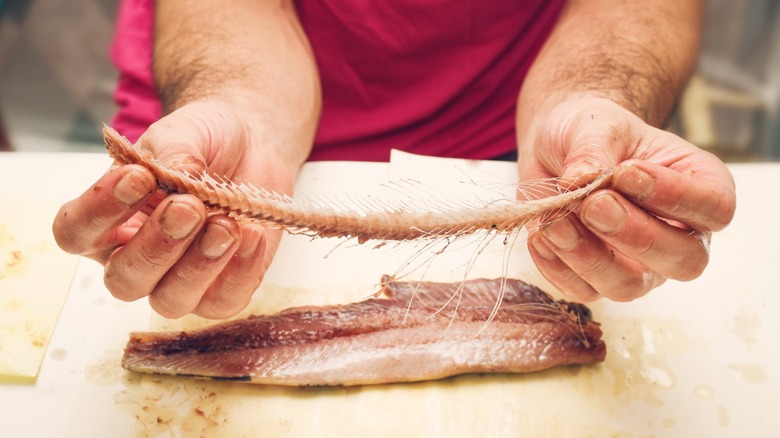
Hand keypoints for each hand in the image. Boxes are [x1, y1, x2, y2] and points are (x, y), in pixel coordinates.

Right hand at [53, 101, 295, 317]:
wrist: (252, 146)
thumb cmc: (203, 144)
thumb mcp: (183, 135)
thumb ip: (173, 154)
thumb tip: (179, 177)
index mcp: (106, 222)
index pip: (76, 233)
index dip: (100, 211)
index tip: (137, 177)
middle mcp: (135, 260)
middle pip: (124, 280)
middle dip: (157, 245)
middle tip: (188, 207)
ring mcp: (178, 283)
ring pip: (171, 300)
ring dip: (199, 263)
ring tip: (225, 224)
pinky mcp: (222, 291)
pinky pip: (224, 301)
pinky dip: (241, 272)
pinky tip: (252, 236)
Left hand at [519, 98, 735, 301]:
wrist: (556, 148)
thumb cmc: (592, 133)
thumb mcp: (596, 125)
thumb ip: (593, 149)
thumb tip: (580, 180)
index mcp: (699, 186)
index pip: (715, 208)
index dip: (676, 197)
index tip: (627, 173)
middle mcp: (678, 234)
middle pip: (683, 260)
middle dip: (636, 236)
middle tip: (594, 204)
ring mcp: (640, 264)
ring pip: (629, 285)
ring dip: (589, 257)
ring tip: (556, 221)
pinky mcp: (595, 279)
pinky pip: (582, 289)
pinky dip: (556, 266)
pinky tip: (540, 235)